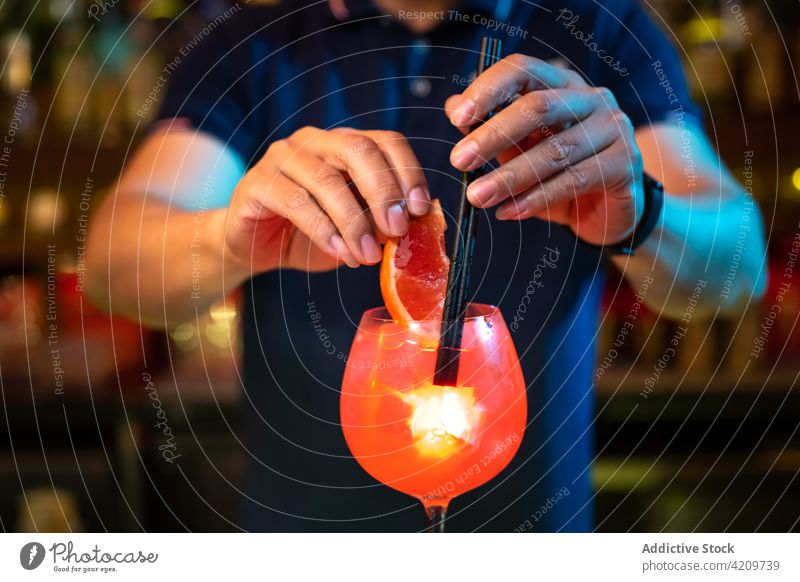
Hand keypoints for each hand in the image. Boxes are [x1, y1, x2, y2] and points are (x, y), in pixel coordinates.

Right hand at [224, 126, 429, 271]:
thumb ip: (384, 222)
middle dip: (384, 192)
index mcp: (346, 145)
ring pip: (327, 179)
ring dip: (354, 221)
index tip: (420, 209)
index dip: (408, 172)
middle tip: (397, 230)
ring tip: (367, 255)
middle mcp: (316, 142)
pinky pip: (296, 202)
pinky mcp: (258, 183)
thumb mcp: (357, 229)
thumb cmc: (311, 235)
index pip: (386, 141)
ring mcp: (283, 158)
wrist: (254, 249)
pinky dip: (324, 230)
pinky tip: (339, 252)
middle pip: (359, 150)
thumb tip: (422, 221)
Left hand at [445, 54, 643, 245]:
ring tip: (477, 196)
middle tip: (459, 161)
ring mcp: (613, 128)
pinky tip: (508, 211)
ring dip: (509, 176)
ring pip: (555, 151)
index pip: (523, 70)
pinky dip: (535, 199)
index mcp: (561, 85)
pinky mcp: (624, 163)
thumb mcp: (520, 149)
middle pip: (538, 107)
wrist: (606, 209)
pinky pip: (574, 180)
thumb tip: (453, 106)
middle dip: (493, 135)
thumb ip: (491, 129)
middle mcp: (591, 98)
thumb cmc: (558, 174)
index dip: (489, 89)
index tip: (457, 119)